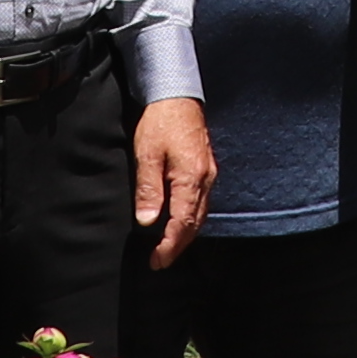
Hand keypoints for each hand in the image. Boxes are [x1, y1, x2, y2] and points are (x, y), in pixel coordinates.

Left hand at [134, 96, 215, 267]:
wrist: (178, 96)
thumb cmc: (160, 123)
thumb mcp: (147, 154)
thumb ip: (149, 188)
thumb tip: (148, 221)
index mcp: (191, 178)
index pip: (183, 223)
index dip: (170, 246)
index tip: (157, 261)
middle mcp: (206, 180)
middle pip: (195, 223)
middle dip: (178, 246)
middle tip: (159, 262)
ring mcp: (209, 175)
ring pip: (200, 215)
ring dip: (185, 234)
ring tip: (167, 248)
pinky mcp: (206, 170)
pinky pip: (201, 203)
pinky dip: (190, 219)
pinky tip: (178, 222)